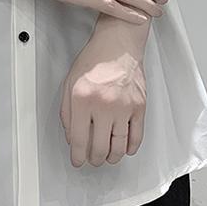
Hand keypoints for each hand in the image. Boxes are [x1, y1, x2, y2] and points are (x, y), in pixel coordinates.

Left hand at [59, 23, 146, 166]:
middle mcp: (104, 105)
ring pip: (119, 146)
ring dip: (112, 157)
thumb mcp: (69, 83)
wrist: (118, 44)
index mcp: (82, 100)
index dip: (77, 155)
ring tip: (107, 156)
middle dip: (94, 159)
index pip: (79, 139)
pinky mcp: (139, 106)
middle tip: (92, 159)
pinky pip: (137, 136)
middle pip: (99, 147)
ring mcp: (124, 107)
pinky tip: (125, 149)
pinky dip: (131, 147)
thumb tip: (71, 136)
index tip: (78, 160)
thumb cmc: (94, 60)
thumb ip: (67, 112)